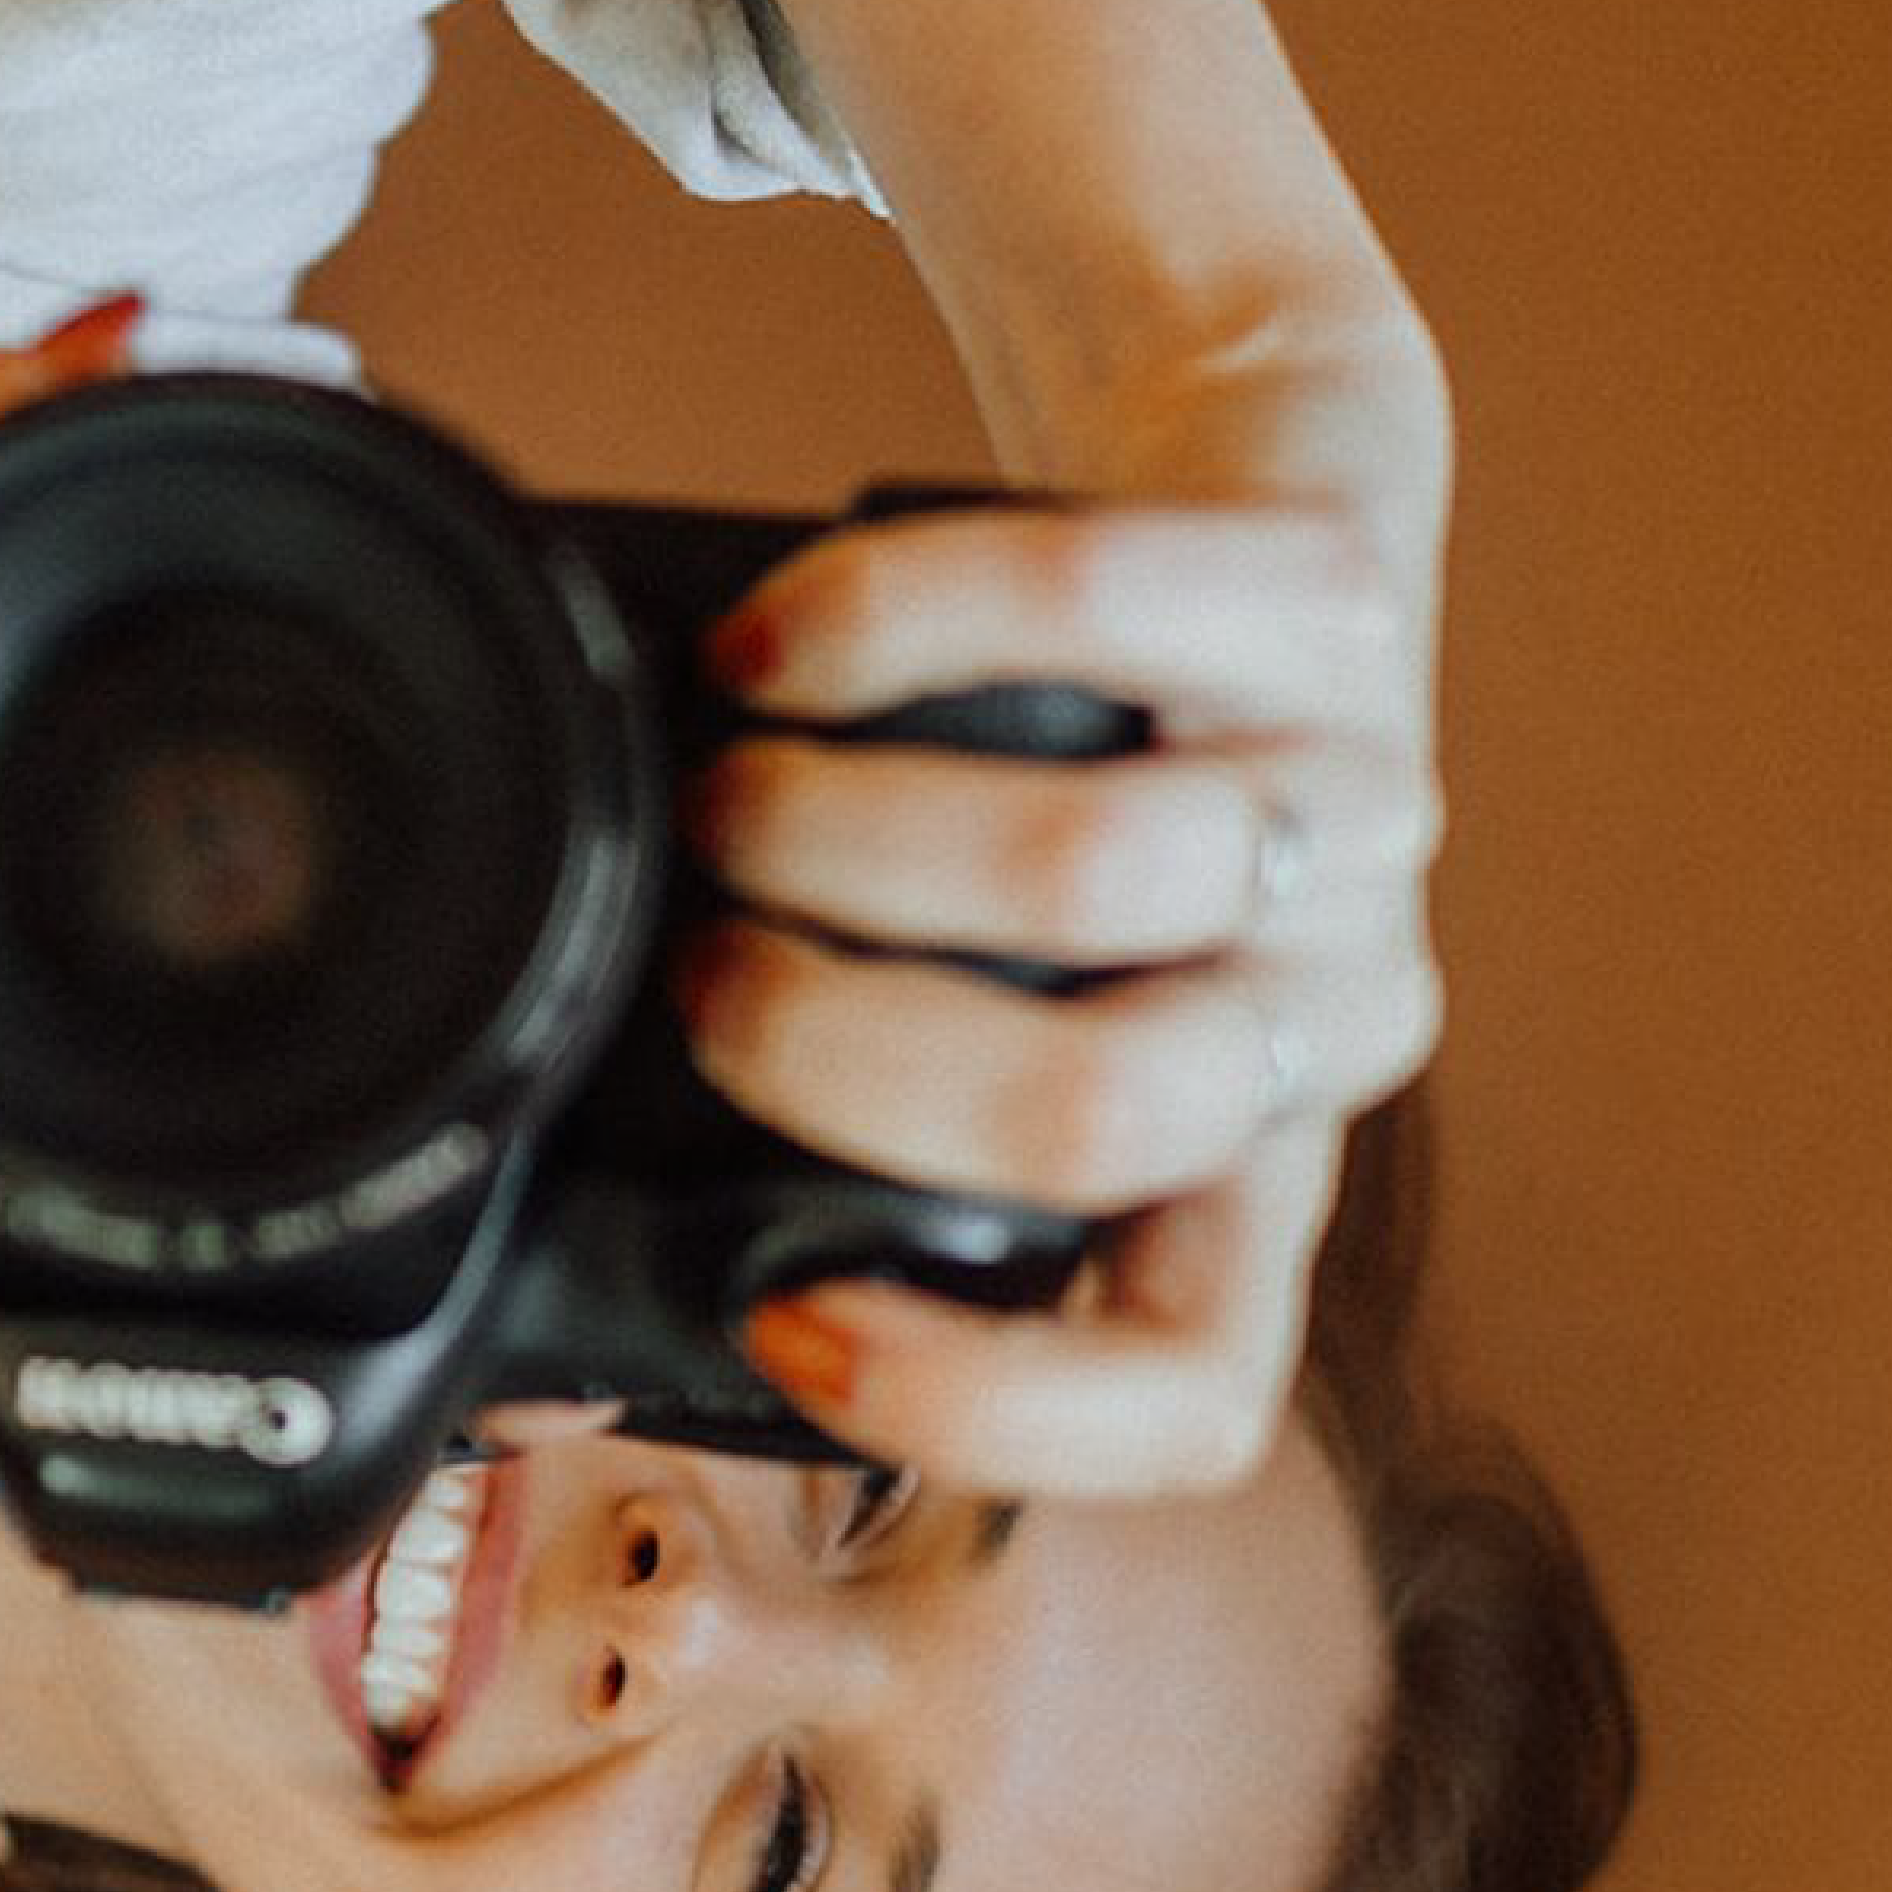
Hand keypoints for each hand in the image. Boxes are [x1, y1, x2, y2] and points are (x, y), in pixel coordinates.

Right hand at [678, 481, 1443, 1498]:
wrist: (1251, 487)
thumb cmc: (1052, 804)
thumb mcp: (969, 1018)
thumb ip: (805, 1186)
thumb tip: (540, 1394)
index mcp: (1240, 1180)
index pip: (1191, 1388)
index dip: (983, 1404)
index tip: (775, 1318)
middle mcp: (1323, 1020)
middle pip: (1098, 1116)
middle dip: (829, 1054)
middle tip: (699, 974)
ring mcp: (1351, 809)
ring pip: (1088, 872)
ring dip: (827, 839)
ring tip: (711, 802)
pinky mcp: (1334, 596)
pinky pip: (1087, 612)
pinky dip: (872, 628)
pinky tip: (764, 651)